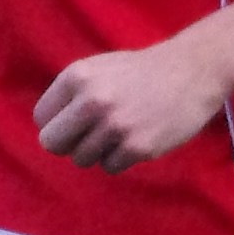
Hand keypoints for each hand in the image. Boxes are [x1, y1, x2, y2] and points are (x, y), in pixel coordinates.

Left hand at [33, 39, 225, 174]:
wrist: (191, 71)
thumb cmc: (141, 70)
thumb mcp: (100, 67)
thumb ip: (72, 93)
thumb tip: (47, 126)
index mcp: (78, 76)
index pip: (42, 118)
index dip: (56, 122)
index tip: (73, 121)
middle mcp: (92, 101)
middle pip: (52, 143)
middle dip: (69, 142)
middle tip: (90, 134)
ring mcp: (114, 126)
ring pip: (81, 159)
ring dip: (97, 151)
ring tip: (118, 131)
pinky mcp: (137, 147)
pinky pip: (109, 167)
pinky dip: (119, 158)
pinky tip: (135, 138)